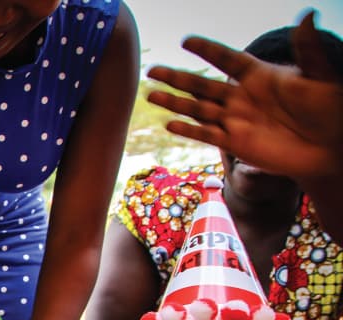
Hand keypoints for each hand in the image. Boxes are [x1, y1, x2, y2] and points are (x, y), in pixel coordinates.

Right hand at [147, 11, 342, 180]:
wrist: (331, 148)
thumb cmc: (332, 109)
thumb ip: (309, 50)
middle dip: (177, 78)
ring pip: (198, 109)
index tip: (186, 41)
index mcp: (260, 76)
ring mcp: (237, 121)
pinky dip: (189, 130)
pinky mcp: (237, 144)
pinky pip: (207, 135)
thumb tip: (308, 15)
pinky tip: (171, 124)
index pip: (228, 60)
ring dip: (175, 102)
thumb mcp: (322, 76)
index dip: (208, 50)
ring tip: (151, 96)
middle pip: (203, 85)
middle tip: (152, 70)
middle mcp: (243, 97)